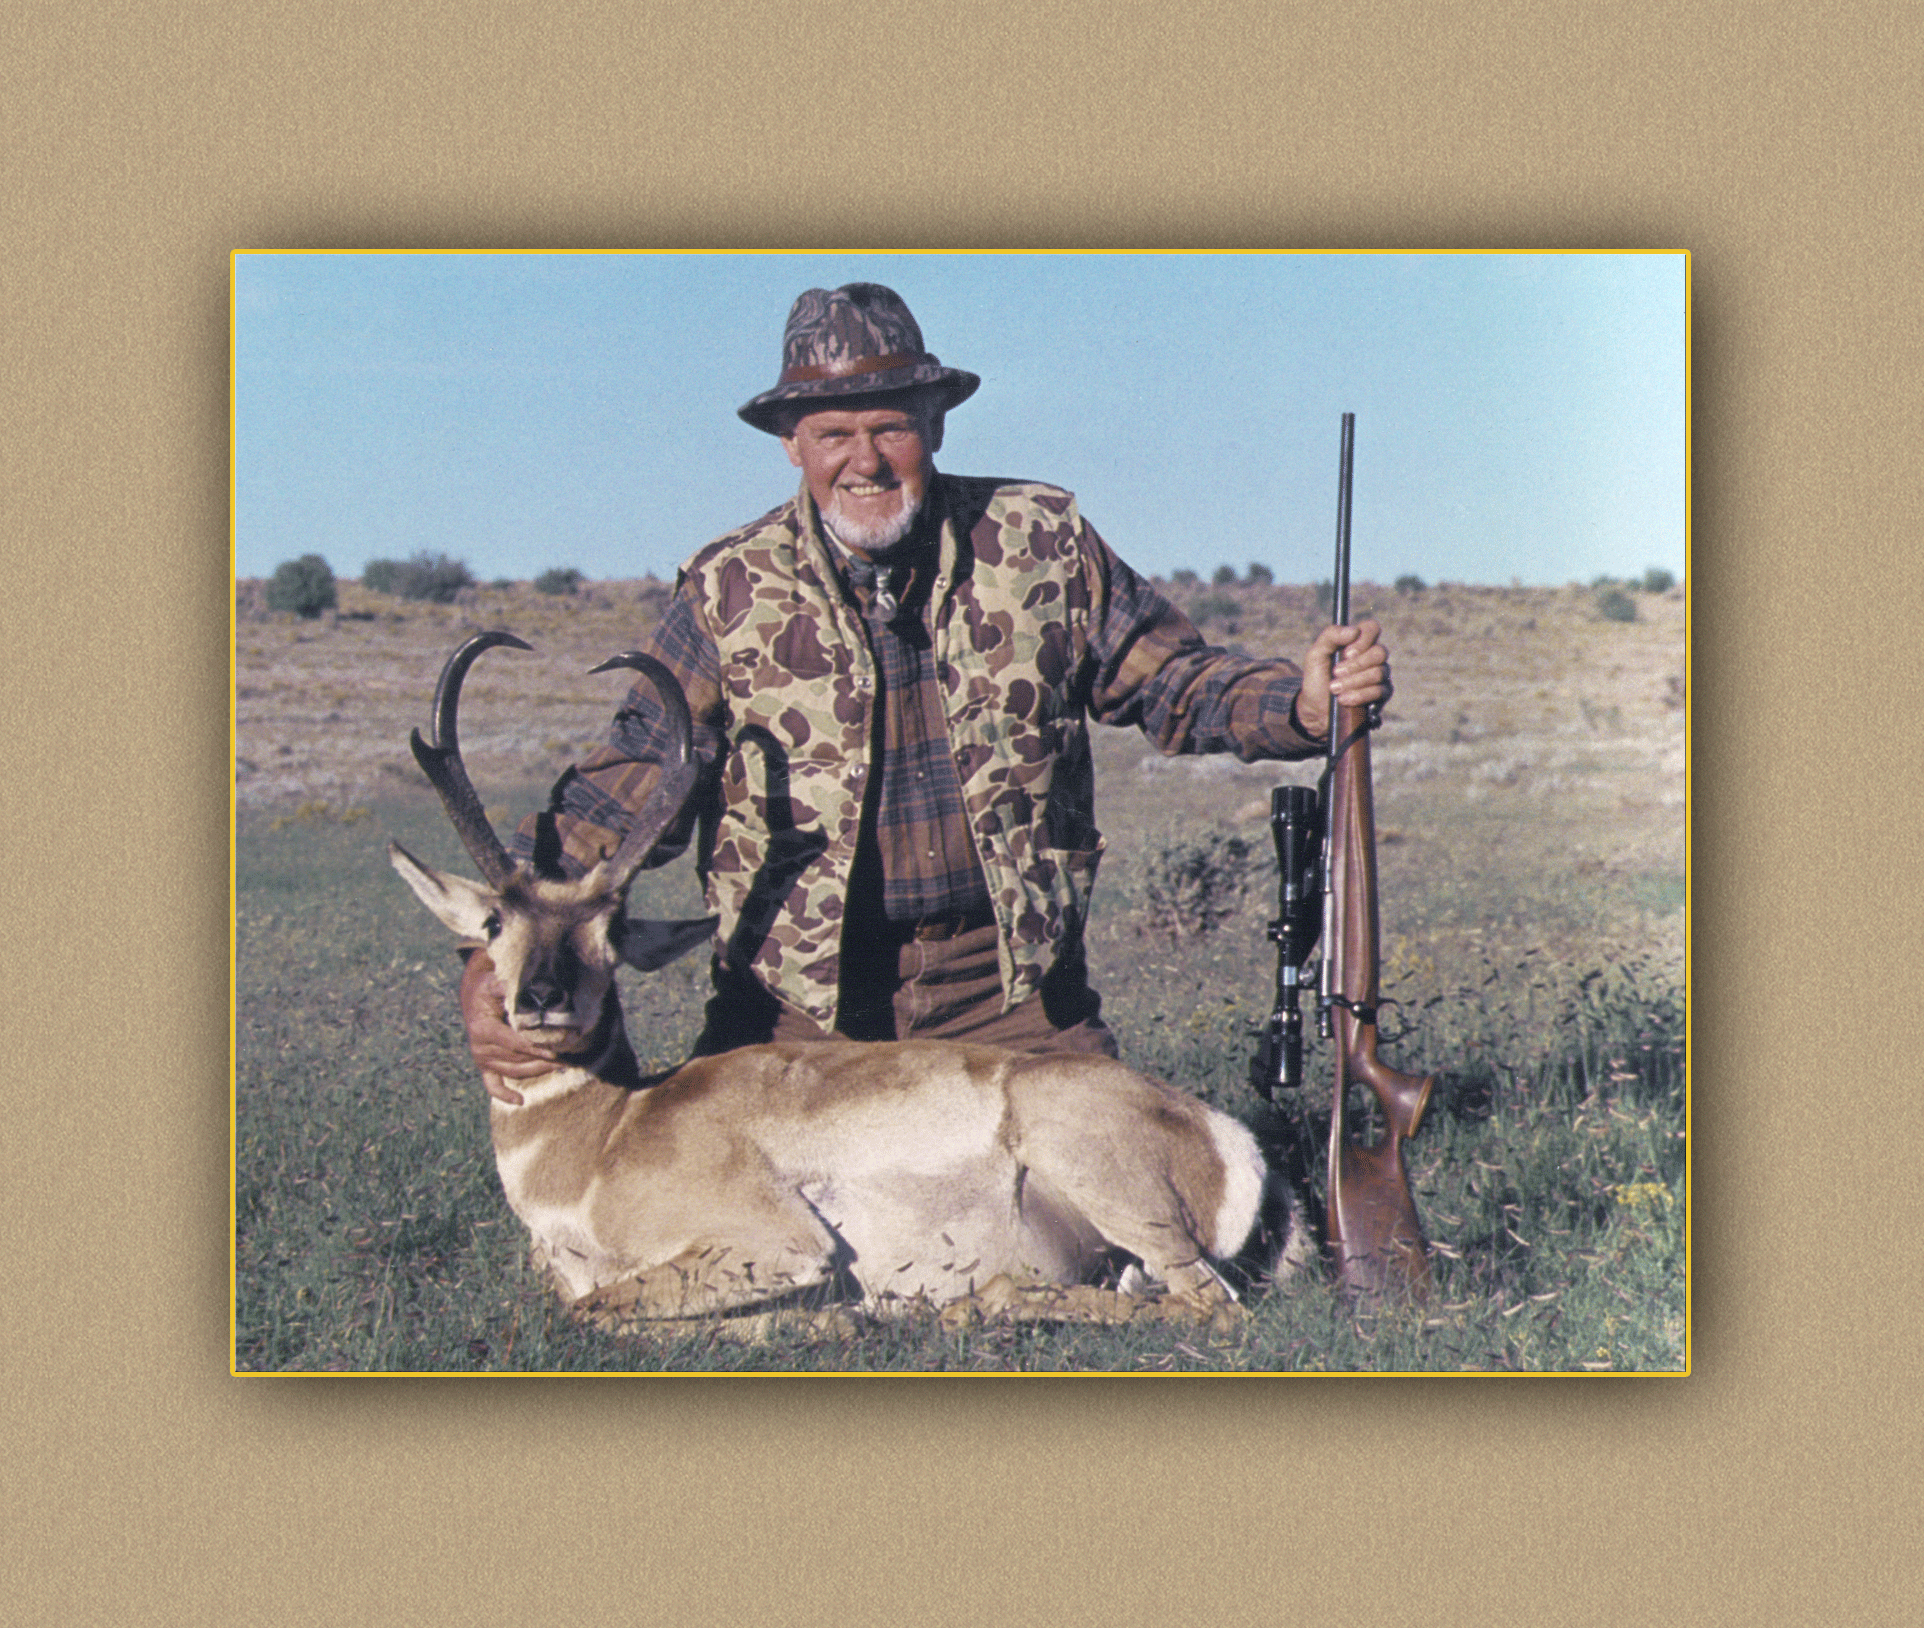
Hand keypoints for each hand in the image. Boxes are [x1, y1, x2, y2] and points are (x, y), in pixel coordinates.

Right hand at [458, 950, 557, 1105]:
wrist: (473, 997)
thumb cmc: (487, 988)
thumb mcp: (492, 983)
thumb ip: (503, 987)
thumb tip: (515, 987)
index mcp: (483, 1029)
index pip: (513, 1043)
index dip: (535, 1048)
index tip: (556, 1051)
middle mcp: (480, 1048)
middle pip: (517, 1059)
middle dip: (544, 1059)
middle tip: (569, 1057)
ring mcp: (482, 1059)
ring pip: (514, 1071)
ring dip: (538, 1071)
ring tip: (562, 1067)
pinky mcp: (484, 1066)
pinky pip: (493, 1085)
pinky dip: (504, 1094)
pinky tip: (520, 1100)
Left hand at [1294, 619, 1392, 740]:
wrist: (1315, 709)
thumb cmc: (1317, 679)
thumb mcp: (1316, 655)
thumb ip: (1331, 635)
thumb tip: (1354, 631)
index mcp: (1358, 643)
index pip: (1372, 628)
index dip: (1362, 640)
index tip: (1346, 653)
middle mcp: (1373, 657)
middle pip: (1379, 652)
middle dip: (1355, 665)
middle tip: (1335, 673)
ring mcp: (1380, 675)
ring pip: (1378, 673)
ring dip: (1353, 682)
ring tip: (1334, 689)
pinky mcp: (1382, 694)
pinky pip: (1380, 690)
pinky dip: (1359, 695)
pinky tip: (1344, 699)